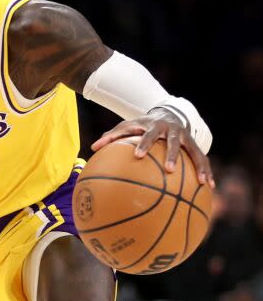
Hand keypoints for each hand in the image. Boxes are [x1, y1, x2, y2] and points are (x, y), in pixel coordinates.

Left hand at [91, 108, 213, 186]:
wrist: (167, 113)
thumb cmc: (142, 125)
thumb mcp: (128, 127)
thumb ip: (111, 137)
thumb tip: (92, 147)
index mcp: (153, 126)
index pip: (147, 134)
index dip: (143, 144)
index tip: (138, 156)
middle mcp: (172, 130)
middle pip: (173, 142)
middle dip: (172, 155)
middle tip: (170, 170)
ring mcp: (185, 137)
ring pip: (193, 151)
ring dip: (198, 166)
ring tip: (200, 181)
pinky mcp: (195, 144)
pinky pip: (203, 159)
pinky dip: (206, 171)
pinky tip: (209, 186)